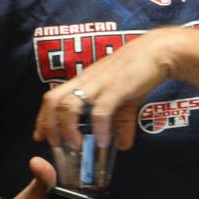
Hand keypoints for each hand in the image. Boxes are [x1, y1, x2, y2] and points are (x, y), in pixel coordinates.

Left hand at [34, 28, 182, 151]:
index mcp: (84, 80)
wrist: (158, 51)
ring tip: (75, 146)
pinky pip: (100, 111)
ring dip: (67, 129)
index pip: (53, 97)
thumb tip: (123, 146)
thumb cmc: (140, 69)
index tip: (40, 136)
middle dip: (49, 125)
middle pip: (53, 101)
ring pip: (69, 106)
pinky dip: (99, 129)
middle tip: (55, 145)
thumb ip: (121, 122)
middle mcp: (86, 81)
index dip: (43, 118)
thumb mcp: (126, 98)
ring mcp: (99, 84)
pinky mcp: (116, 89)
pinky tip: (104, 142)